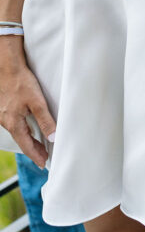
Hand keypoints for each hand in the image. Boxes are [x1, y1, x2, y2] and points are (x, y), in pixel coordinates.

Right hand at [0, 49, 55, 165]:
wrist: (7, 68)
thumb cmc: (21, 82)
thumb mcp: (37, 102)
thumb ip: (45, 120)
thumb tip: (53, 138)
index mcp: (14, 124)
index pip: (26, 146)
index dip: (36, 156)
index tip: (44, 164)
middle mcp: (6, 122)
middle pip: (21, 140)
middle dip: (33, 150)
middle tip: (44, 158)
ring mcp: (3, 116)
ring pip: (17, 132)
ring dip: (28, 140)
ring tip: (38, 146)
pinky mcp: (4, 109)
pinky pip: (14, 124)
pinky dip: (22, 130)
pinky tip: (27, 128)